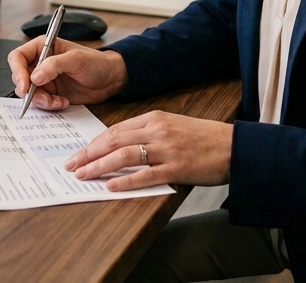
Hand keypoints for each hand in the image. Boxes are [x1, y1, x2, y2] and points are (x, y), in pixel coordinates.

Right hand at [7, 38, 127, 109]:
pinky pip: (40, 103)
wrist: (110, 79)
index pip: (18, 57)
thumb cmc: (96, 62)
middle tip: (42, 97)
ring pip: (28, 93)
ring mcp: (45, 80)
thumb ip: (54, 65)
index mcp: (43, 48)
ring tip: (56, 101)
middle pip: (19, 77)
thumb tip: (35, 76)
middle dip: (28, 91)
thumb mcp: (76, 59)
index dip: (18, 71)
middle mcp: (40, 64)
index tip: (26, 85)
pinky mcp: (51, 93)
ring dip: (40, 100)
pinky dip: (49, 105)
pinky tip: (63, 102)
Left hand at [63, 111, 231, 191]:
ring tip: (83, 175)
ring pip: (124, 156)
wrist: (234, 146)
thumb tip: (120, 146)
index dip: (93, 143)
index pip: (115, 130)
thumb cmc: (204, 138)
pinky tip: (110, 187)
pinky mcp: (177, 168)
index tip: (78, 153)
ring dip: (99, 166)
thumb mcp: (173, 126)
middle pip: (114, 141)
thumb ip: (148, 133)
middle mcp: (157, 131)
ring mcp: (167, 149)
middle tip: (70, 165)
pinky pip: (145, 175)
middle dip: (88, 154)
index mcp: (155, 118)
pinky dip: (126, 181)